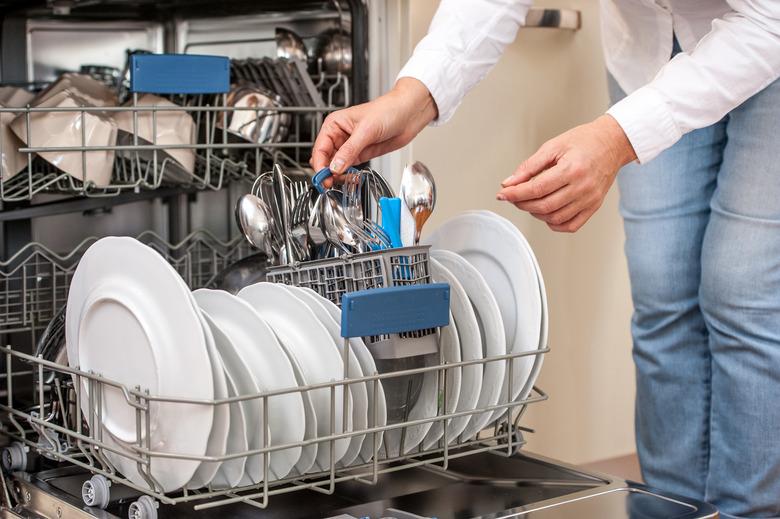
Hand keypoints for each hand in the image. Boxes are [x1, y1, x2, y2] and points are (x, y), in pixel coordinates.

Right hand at [311, 77, 437, 183]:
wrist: (408, 114)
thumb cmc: (387, 111)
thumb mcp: (366, 130)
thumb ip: (349, 150)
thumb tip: (335, 167)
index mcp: (334, 124)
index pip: (320, 148)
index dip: (320, 164)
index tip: (324, 177)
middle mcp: (339, 136)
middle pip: (325, 159)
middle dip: (327, 172)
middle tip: (331, 183)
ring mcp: (350, 147)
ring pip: (336, 166)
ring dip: (338, 175)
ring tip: (344, 181)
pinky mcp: (360, 154)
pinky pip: (348, 168)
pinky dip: (348, 176)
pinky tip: (352, 178)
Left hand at [496, 115, 636, 231]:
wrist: (612, 143)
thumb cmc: (584, 141)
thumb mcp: (553, 146)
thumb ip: (529, 166)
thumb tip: (509, 182)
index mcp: (572, 169)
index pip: (536, 189)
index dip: (515, 194)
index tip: (503, 194)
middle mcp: (583, 187)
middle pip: (544, 206)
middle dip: (522, 204)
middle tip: (513, 197)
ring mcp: (590, 199)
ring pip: (555, 218)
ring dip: (536, 213)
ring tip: (529, 201)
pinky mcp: (594, 207)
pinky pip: (571, 225)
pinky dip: (554, 223)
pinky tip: (546, 213)